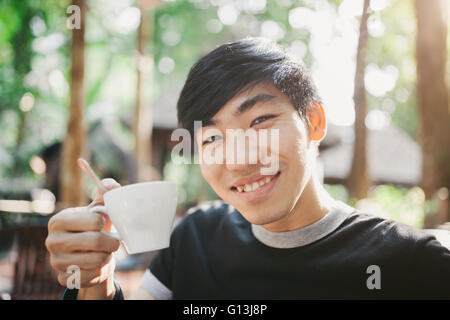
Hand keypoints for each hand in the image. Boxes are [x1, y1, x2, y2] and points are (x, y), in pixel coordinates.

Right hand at [45, 178, 120, 292]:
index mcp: (59, 221)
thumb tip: (112, 185)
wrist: (88, 255)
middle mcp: (52, 242)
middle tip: (114, 242)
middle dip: (111, 242)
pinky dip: (100, 271)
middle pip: (96, 241)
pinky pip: (92, 276)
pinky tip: (96, 265)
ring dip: (107, 256)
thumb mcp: (98, 211)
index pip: (94, 221)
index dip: (104, 223)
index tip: (103, 224)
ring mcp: (56, 262)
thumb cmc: (94, 229)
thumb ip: (104, 196)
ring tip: (104, 252)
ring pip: (97, 260)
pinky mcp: (63, 279)